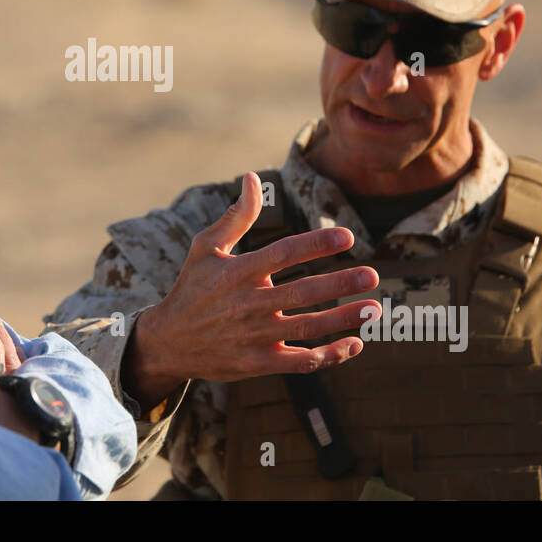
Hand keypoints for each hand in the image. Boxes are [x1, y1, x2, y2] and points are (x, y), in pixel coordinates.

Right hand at [122, 172, 380, 410]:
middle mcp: (247, 304)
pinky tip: (354, 344)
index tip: (347, 238)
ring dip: (344, 319)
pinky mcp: (258, 364)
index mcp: (236, 272)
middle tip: (372, 275)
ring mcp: (253, 337)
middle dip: (340, 283)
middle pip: (302, 293)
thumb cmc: (192, 288)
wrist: (168, 342)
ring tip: (373, 309)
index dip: (316, 245)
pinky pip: (301, 362)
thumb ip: (236, 216)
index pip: (283, 254)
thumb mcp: (205, 248)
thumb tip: (253, 178)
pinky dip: (329, 355)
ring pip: (308, 329)